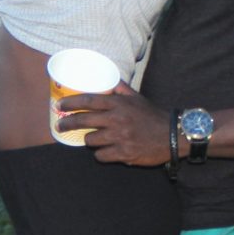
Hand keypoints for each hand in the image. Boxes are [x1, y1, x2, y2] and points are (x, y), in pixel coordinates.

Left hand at [57, 85, 171, 165]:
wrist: (173, 135)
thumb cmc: (152, 115)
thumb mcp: (137, 97)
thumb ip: (120, 88)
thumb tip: (107, 78)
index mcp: (119, 104)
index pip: (88, 100)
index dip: (71, 103)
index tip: (59, 106)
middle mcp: (117, 119)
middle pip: (83, 121)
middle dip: (68, 123)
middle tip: (60, 126)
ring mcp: (120, 137)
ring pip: (90, 140)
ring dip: (90, 140)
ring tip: (93, 139)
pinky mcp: (124, 153)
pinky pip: (101, 156)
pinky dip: (101, 154)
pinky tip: (105, 151)